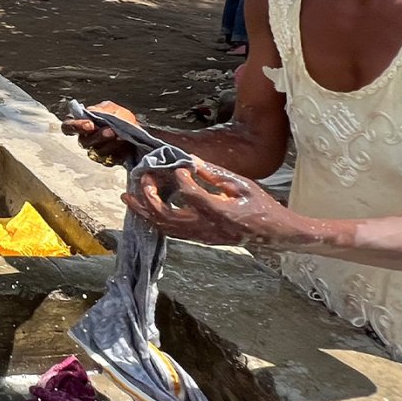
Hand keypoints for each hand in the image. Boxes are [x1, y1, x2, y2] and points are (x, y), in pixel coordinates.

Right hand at [61, 100, 140, 165]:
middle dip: (98, 136)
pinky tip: (125, 145)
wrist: (136, 129)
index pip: (67, 127)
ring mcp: (96, 151)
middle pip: (84, 142)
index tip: (89, 125)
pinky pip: (110, 159)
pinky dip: (118, 152)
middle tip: (110, 130)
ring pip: (98, 151)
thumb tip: (92, 112)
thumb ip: (101, 110)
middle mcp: (86, 139)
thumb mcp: (111, 108)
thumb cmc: (121, 118)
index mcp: (82, 123)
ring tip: (121, 136)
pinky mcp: (108, 160)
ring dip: (110, 144)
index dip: (75, 127)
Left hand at [126, 161, 297, 246]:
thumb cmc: (262, 206)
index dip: (182, 181)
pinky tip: (144, 209)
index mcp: (222, 212)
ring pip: (165, 227)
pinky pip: (171, 232)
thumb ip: (216, 175)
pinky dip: (155, 220)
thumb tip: (192, 161)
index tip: (178, 168)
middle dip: (149, 198)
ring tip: (128, 197)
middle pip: (168, 217)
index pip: (193, 196)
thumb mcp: (243, 185)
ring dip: (144, 212)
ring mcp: (202, 236)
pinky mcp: (200, 239)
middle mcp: (208, 228)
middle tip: (141, 178)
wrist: (273, 233)